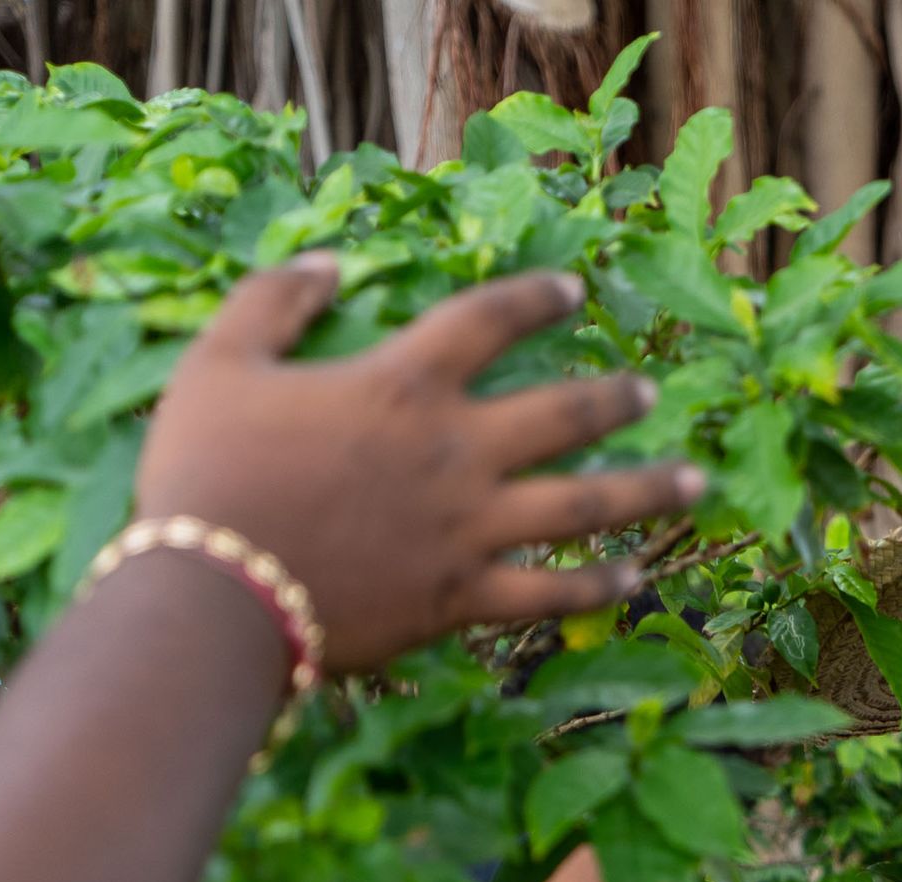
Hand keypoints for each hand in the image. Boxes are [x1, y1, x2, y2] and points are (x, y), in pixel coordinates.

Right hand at [135, 255, 703, 673]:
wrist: (211, 594)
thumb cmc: (205, 474)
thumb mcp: (218, 363)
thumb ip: (273, 302)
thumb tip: (328, 263)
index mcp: (403, 386)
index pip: (488, 321)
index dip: (535, 298)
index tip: (573, 290)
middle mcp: (456, 452)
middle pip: (564, 414)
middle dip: (616, 398)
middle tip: (651, 389)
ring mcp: (469, 529)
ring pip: (583, 505)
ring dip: (648, 490)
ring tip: (696, 481)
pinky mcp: (463, 598)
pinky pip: (550, 594)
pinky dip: (598, 588)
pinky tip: (637, 580)